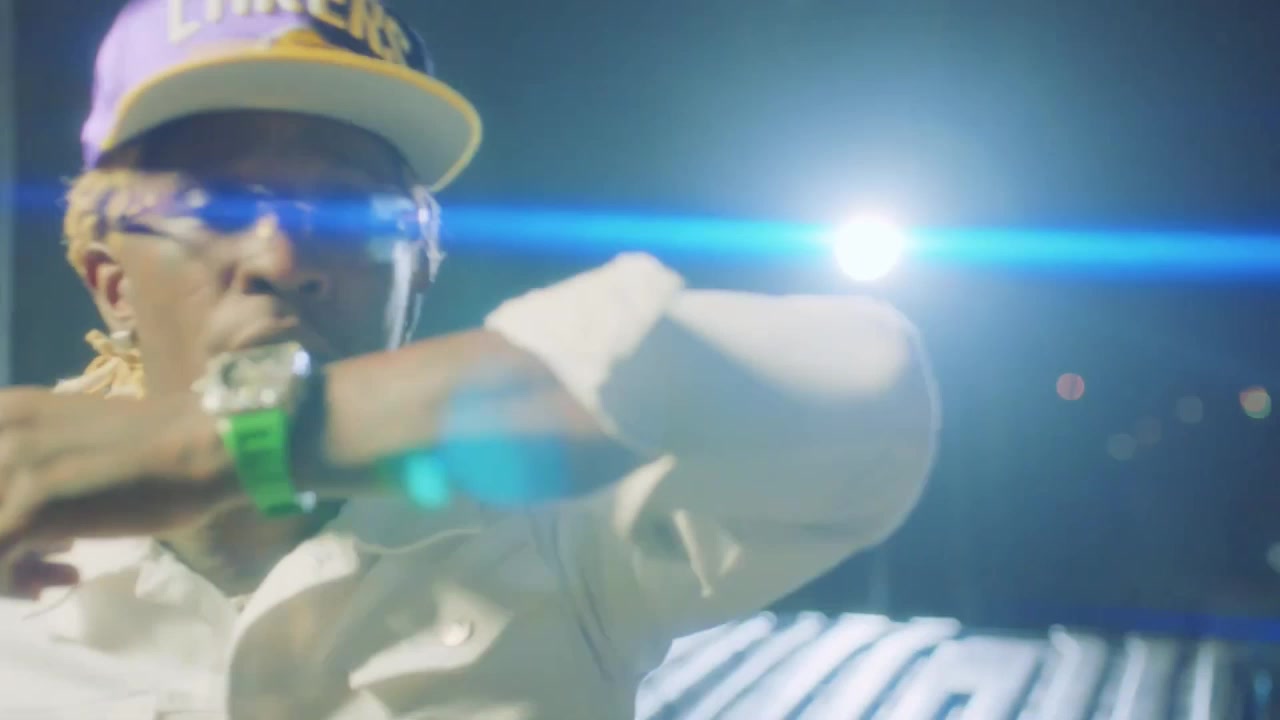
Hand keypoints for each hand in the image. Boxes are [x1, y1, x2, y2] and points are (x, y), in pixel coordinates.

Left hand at [0, 388, 240, 597]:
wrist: (200, 447)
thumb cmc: (158, 445)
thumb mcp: (73, 440)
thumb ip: (34, 462)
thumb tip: (18, 510)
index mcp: (4, 410)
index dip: (2, 512)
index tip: (28, 532)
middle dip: (6, 542)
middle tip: (47, 560)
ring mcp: (9, 469)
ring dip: (10, 569)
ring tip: (54, 575)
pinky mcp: (28, 509)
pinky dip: (18, 583)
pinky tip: (68, 577)